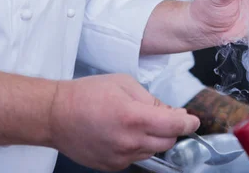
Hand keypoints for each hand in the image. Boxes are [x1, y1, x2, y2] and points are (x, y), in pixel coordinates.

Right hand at [50, 74, 199, 171]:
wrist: (55, 115)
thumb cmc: (86, 95)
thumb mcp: (125, 84)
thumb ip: (152, 99)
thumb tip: (170, 111)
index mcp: (134, 117)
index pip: (174, 125)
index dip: (189, 122)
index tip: (194, 120)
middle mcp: (128, 141)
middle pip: (168, 141)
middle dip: (173, 129)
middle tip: (167, 116)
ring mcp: (119, 157)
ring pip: (153, 151)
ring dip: (155, 138)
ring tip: (139, 122)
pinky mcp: (111, 165)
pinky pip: (136, 158)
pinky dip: (139, 146)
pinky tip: (126, 133)